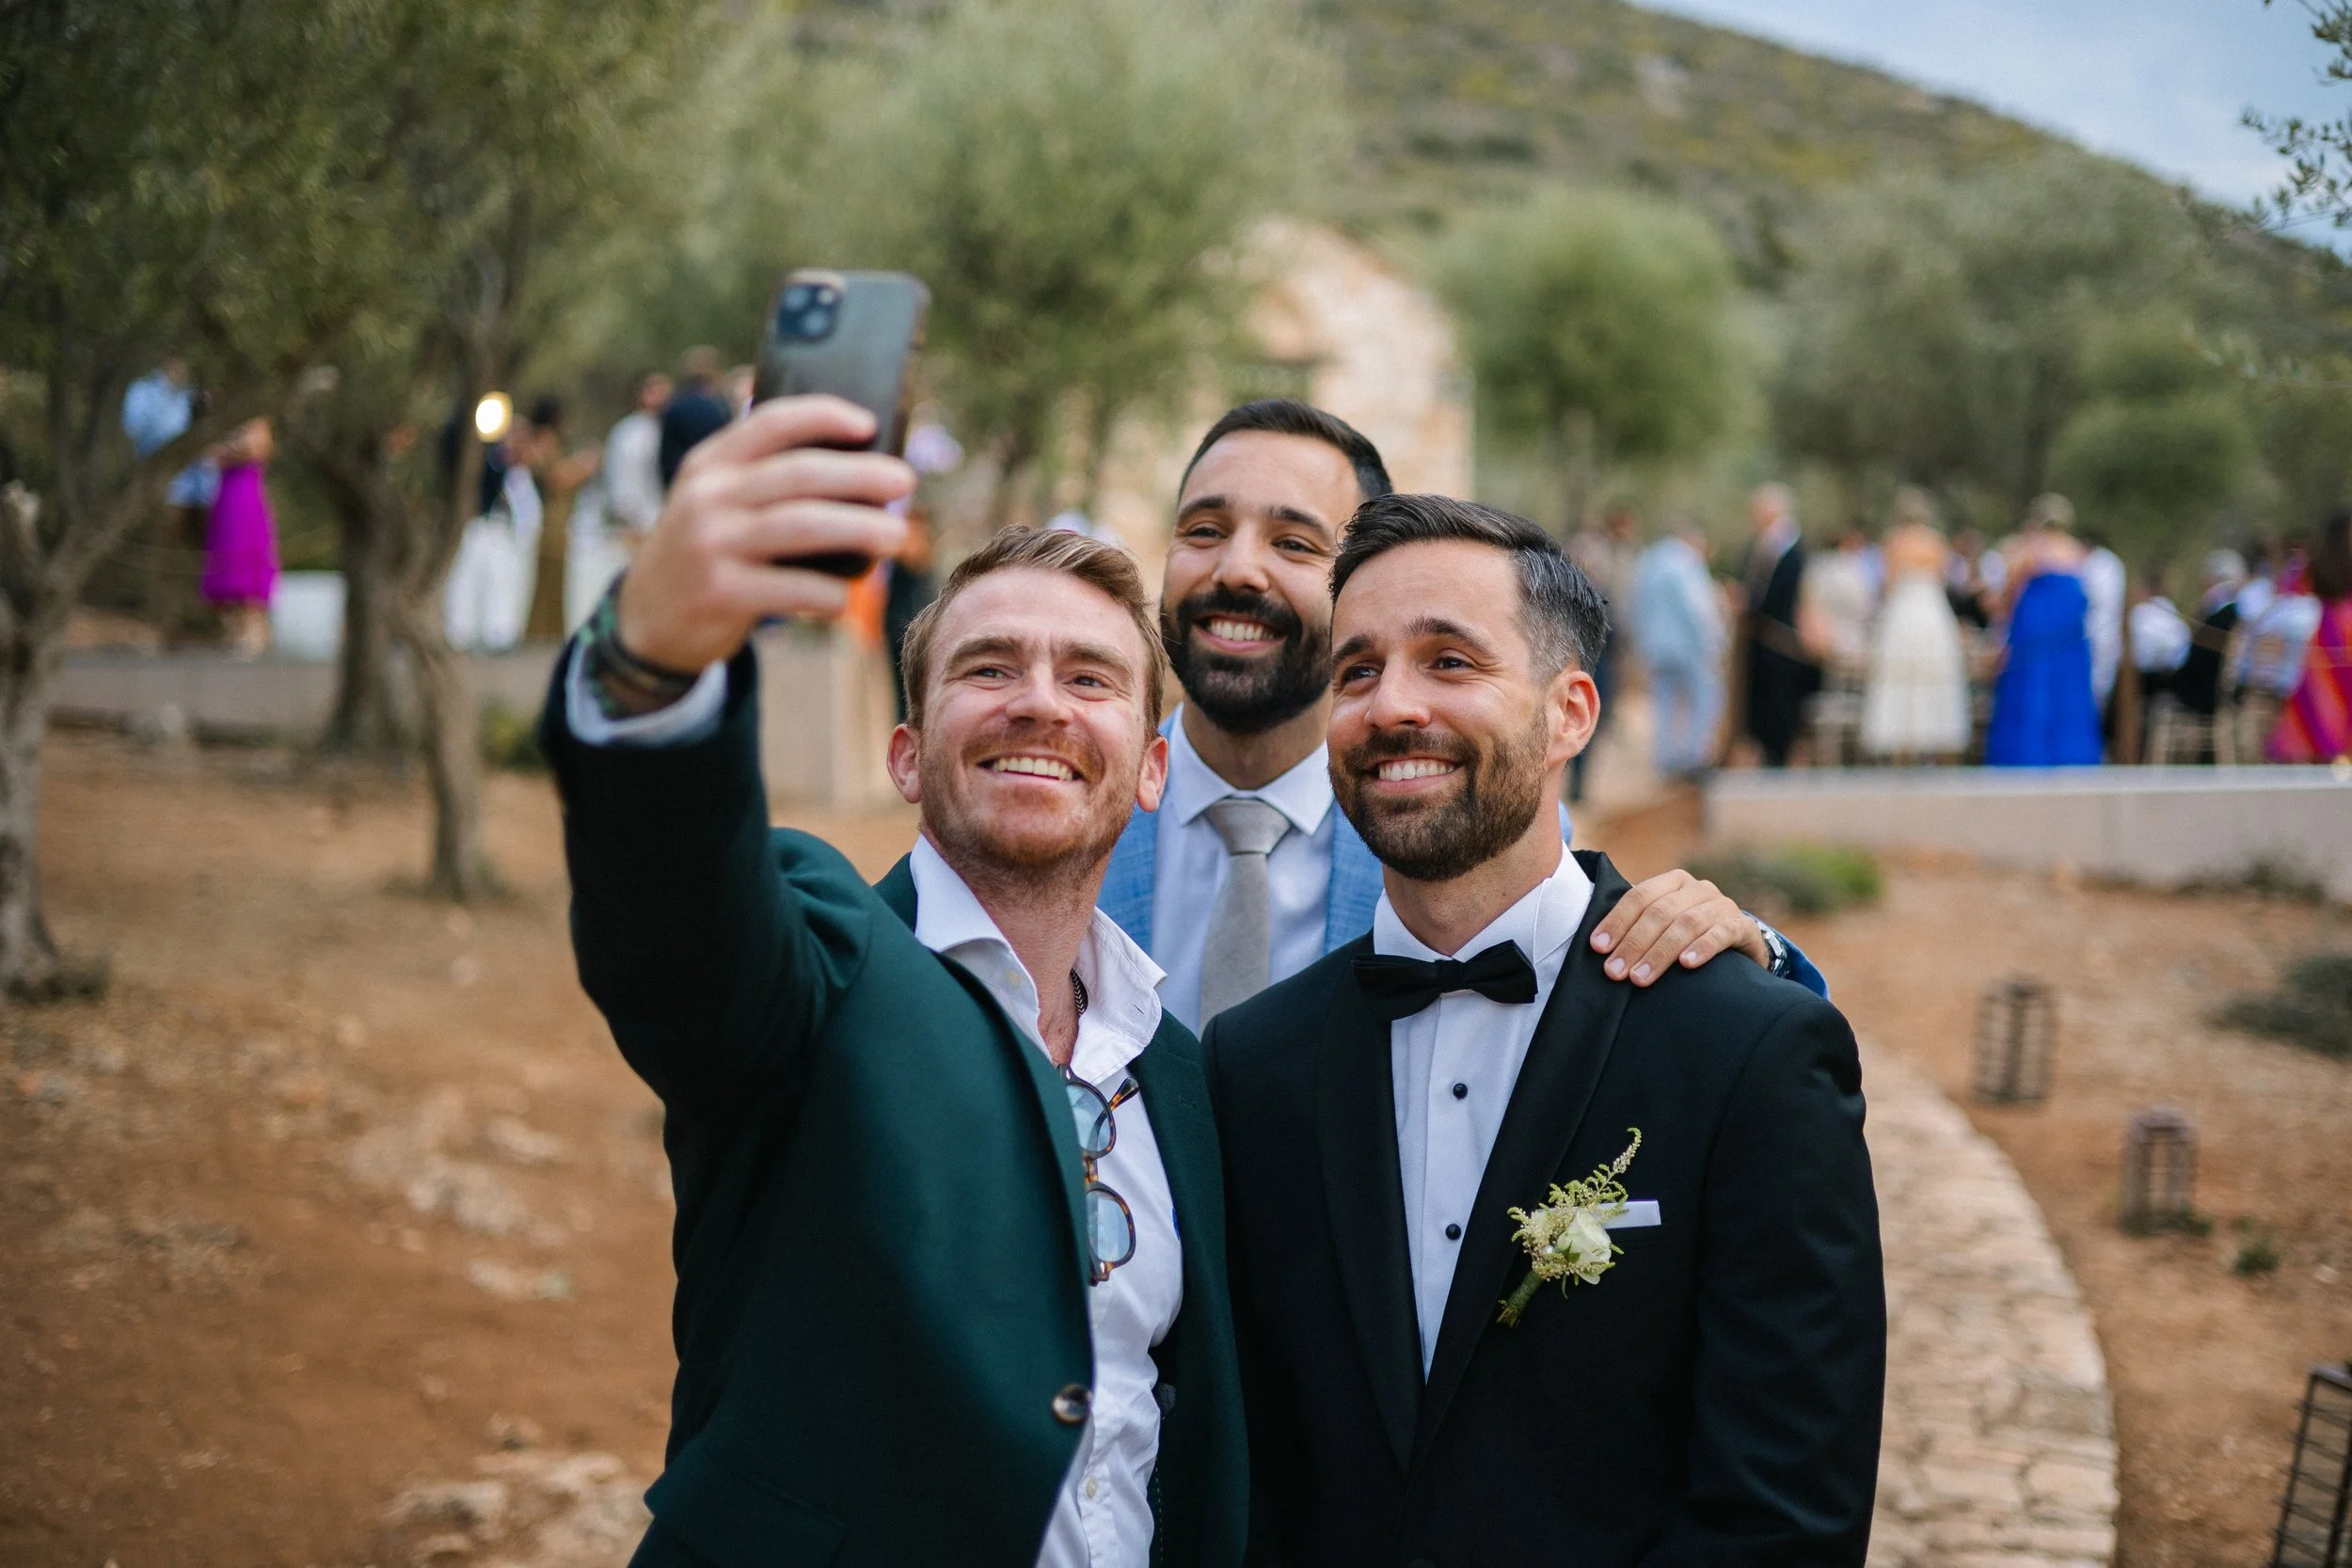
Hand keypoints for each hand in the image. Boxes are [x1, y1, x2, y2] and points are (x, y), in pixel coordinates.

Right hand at [617, 395, 913, 671]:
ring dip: (860, 529)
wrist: (648, 619)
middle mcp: (707, 497)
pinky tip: (844, 595)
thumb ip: (763, 479)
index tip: (868, 424)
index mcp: (710, 463)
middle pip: (800, 474)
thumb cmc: (708, 551)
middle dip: (861, 475)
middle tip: (905, 481)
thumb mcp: (714, 501)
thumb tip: (861, 470)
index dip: (824, 415)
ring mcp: (711, 545)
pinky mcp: (720, 593)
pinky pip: (793, 588)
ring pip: (803, 527)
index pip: (771, 422)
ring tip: (896, 537)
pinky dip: (830, 592)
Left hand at [1588, 869, 1769, 985]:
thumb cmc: (1689, 938)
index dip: (1617, 921)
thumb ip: (1638, 928)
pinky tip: (1687, 965)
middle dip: (1634, 943)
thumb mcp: (1664, 926)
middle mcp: (1698, 889)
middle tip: (1615, 972)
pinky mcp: (1743, 926)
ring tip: (1641, 977)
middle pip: (1660, 912)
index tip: (1598, 947)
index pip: (1639, 896)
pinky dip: (1703, 948)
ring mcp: (1722, 905)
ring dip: (1660, 952)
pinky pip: (1722, 933)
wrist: (1741, 947)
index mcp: (1673, 882)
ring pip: (1687, 924)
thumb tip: (1597, 947)